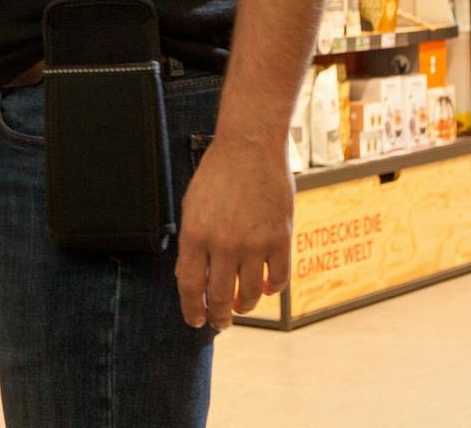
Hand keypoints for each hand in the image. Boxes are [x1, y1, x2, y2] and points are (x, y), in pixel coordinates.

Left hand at [174, 135, 292, 330]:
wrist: (250, 148)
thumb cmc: (218, 175)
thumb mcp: (192, 207)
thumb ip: (193, 243)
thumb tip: (194, 279)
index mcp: (195, 235)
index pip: (190, 286)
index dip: (191, 309)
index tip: (194, 321)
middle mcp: (224, 244)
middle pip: (219, 297)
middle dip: (218, 316)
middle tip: (219, 323)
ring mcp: (254, 244)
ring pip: (249, 294)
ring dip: (243, 306)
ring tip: (239, 307)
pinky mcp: (280, 240)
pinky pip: (277, 280)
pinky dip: (269, 289)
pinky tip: (263, 287)